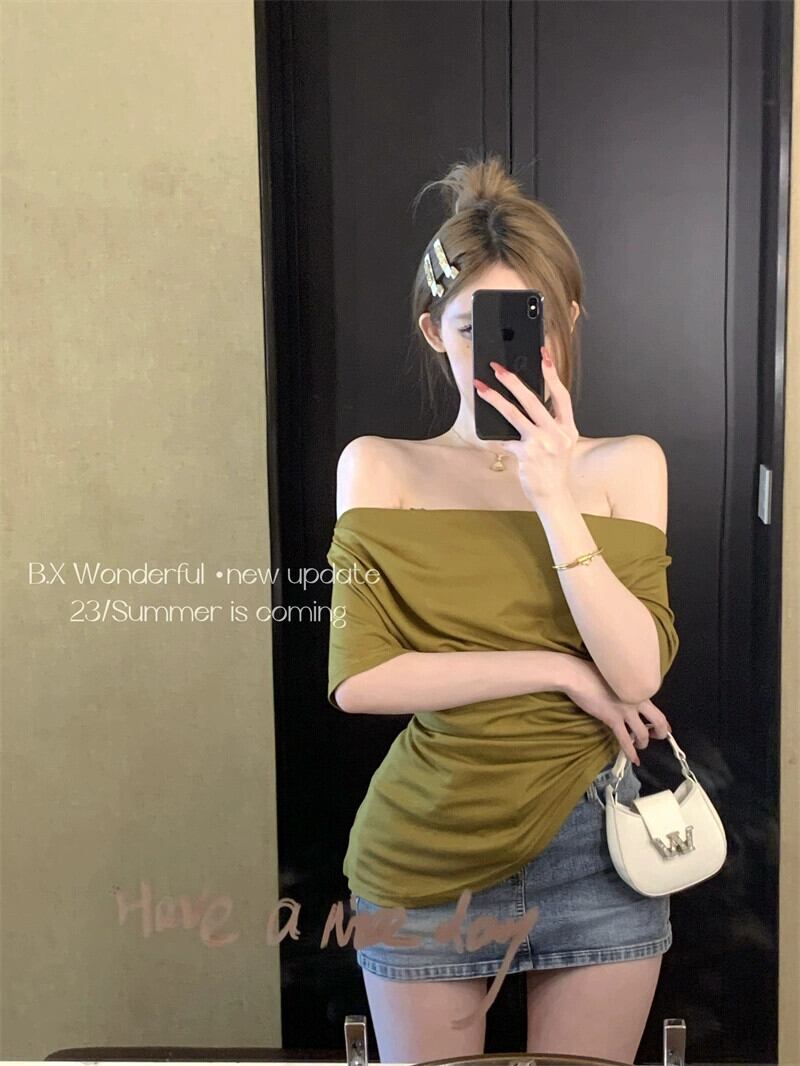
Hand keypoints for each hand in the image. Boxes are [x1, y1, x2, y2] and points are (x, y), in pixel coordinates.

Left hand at [473, 346, 577, 509]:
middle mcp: (557, 433)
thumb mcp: (560, 444)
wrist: (554, 495)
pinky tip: (487, 434)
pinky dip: (495, 437)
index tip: (543, 354)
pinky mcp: (527, 455)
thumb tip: (525, 406)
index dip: (552, 374)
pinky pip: (505, 440)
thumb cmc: (554, 469)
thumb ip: (548, 425)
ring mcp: (542, 444)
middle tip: (497, 368)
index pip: (561, 395)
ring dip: (495, 399)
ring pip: (514, 415)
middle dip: (513, 381)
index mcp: (568, 427)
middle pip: (533, 400)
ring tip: (481, 388)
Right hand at [564, 659, 671, 765]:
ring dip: (643, 743)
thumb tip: (628, 700)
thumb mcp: (615, 679)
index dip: (663, 721)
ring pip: (643, 733)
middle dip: (660, 733)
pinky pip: (625, 739)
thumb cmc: (591, 673)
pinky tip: (634, 759)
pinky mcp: (613, 719)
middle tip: (657, 737)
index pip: (657, 707)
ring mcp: (626, 710)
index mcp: (637, 688)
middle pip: (658, 721)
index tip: (665, 728)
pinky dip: (630, 751)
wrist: (577, 675)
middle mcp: (636, 699)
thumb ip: (626, 690)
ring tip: (640, 746)